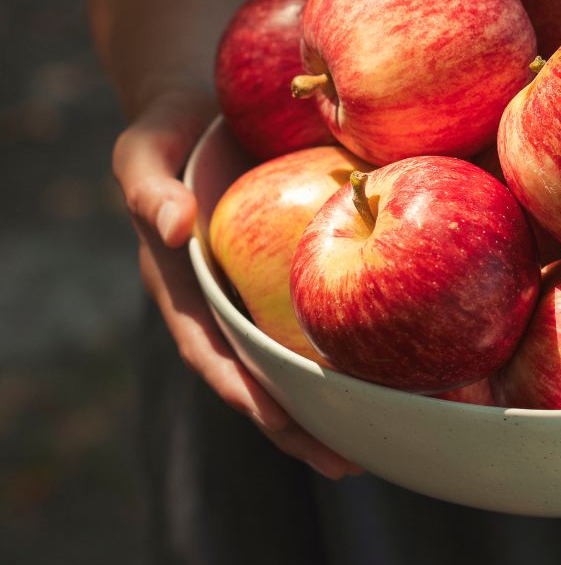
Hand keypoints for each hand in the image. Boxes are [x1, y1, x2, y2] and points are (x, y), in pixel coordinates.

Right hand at [113, 89, 363, 479]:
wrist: (207, 101)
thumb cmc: (169, 127)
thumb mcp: (144, 148)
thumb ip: (148, 187)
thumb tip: (176, 225)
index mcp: (186, 290)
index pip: (213, 355)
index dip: (244, 392)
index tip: (283, 423)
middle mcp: (230, 299)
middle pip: (266, 373)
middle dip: (303, 423)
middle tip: (353, 463)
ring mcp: (267, 286)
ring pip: (304, 350)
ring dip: (342, 395)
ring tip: (393, 432)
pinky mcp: (301, 264)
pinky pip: (334, 302)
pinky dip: (365, 333)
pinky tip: (412, 354)